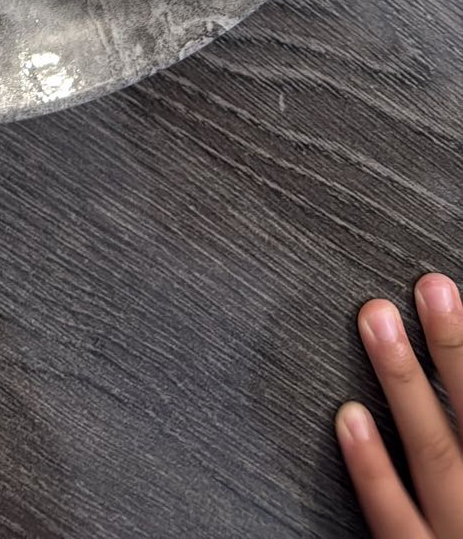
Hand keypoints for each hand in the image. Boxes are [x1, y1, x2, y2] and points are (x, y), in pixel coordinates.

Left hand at [337, 274, 462, 535]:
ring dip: (405, 384)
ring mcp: (456, 538)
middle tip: (429, 285)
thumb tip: (452, 376)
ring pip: (435, 455)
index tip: (452, 288)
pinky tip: (348, 418)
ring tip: (377, 320)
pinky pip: (393, 521)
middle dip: (455, 352)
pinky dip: (372, 469)